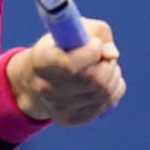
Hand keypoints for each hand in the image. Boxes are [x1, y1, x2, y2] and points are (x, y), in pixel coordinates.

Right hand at [8, 18, 125, 124]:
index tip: (95, 43)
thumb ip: (95, 32)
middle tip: (103, 53)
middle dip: (107, 62)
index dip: (91, 52)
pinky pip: (109, 100)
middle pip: (94, 79)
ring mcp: (61, 108)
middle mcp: (47, 89)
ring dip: (113, 72)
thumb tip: (113, 54)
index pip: (70, 66)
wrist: (36, 80)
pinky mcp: (73, 119)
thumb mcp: (70, 30)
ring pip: (105, 90)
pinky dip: (114, 86)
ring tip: (102, 64)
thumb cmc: (58, 48)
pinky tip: (103, 80)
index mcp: (42, 62)